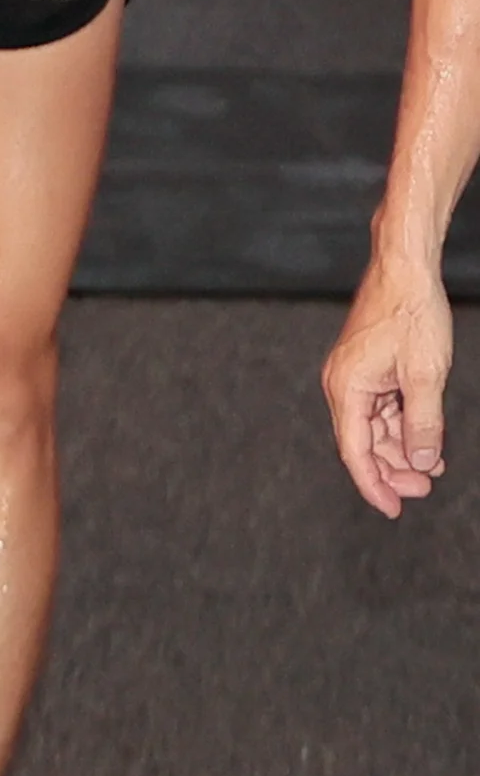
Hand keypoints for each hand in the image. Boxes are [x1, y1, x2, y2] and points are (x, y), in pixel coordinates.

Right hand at [322, 257, 451, 516]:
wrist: (405, 265)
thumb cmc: (411, 313)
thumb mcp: (426, 376)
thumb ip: (423, 424)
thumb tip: (423, 463)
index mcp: (346, 388)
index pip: (355, 452)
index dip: (374, 485)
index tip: (394, 510)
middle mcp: (342, 384)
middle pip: (363, 443)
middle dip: (393, 469)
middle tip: (426, 488)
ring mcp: (354, 374)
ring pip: (374, 427)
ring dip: (401, 449)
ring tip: (433, 467)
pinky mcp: (368, 365)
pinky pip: (381, 408)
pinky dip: (402, 426)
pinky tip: (426, 438)